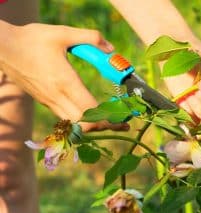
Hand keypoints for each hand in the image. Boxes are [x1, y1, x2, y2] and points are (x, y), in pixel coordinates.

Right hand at [0, 21, 128, 131]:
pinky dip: (80, 119)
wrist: (2, 47)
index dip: (109, 119)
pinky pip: (65, 116)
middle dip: (104, 126)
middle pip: (84, 124)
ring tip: (109, 120)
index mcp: (64, 82)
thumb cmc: (31, 39)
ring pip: (73, 124)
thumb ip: (90, 38)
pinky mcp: (44, 101)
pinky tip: (90, 112)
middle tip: (121, 124)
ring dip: (93, 125)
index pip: (90, 110)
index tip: (123, 120)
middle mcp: (56, 96)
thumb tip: (111, 49)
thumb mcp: (62, 33)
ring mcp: (48, 101)